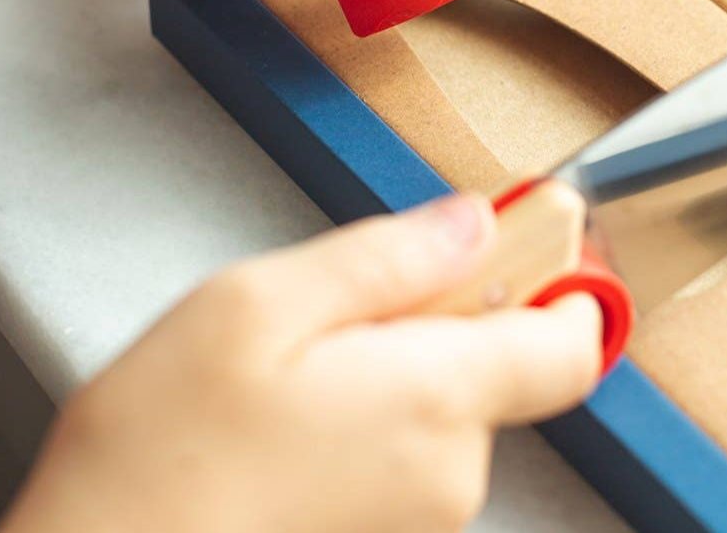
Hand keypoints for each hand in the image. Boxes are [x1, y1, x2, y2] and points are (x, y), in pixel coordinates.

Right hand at [0, 196, 602, 532]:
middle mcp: (448, 474)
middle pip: (494, 365)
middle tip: (335, 310)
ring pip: (439, 409)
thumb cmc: (157, 458)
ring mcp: (418, 524)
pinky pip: (403, 460)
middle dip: (433, 319)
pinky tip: (284, 430)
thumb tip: (471, 224)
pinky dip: (364, 427)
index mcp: (435, 399)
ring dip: (388, 374)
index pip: (569, 346)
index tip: (531, 244)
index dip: (564, 286)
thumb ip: (386, 258)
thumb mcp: (260, 305)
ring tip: (288, 379)